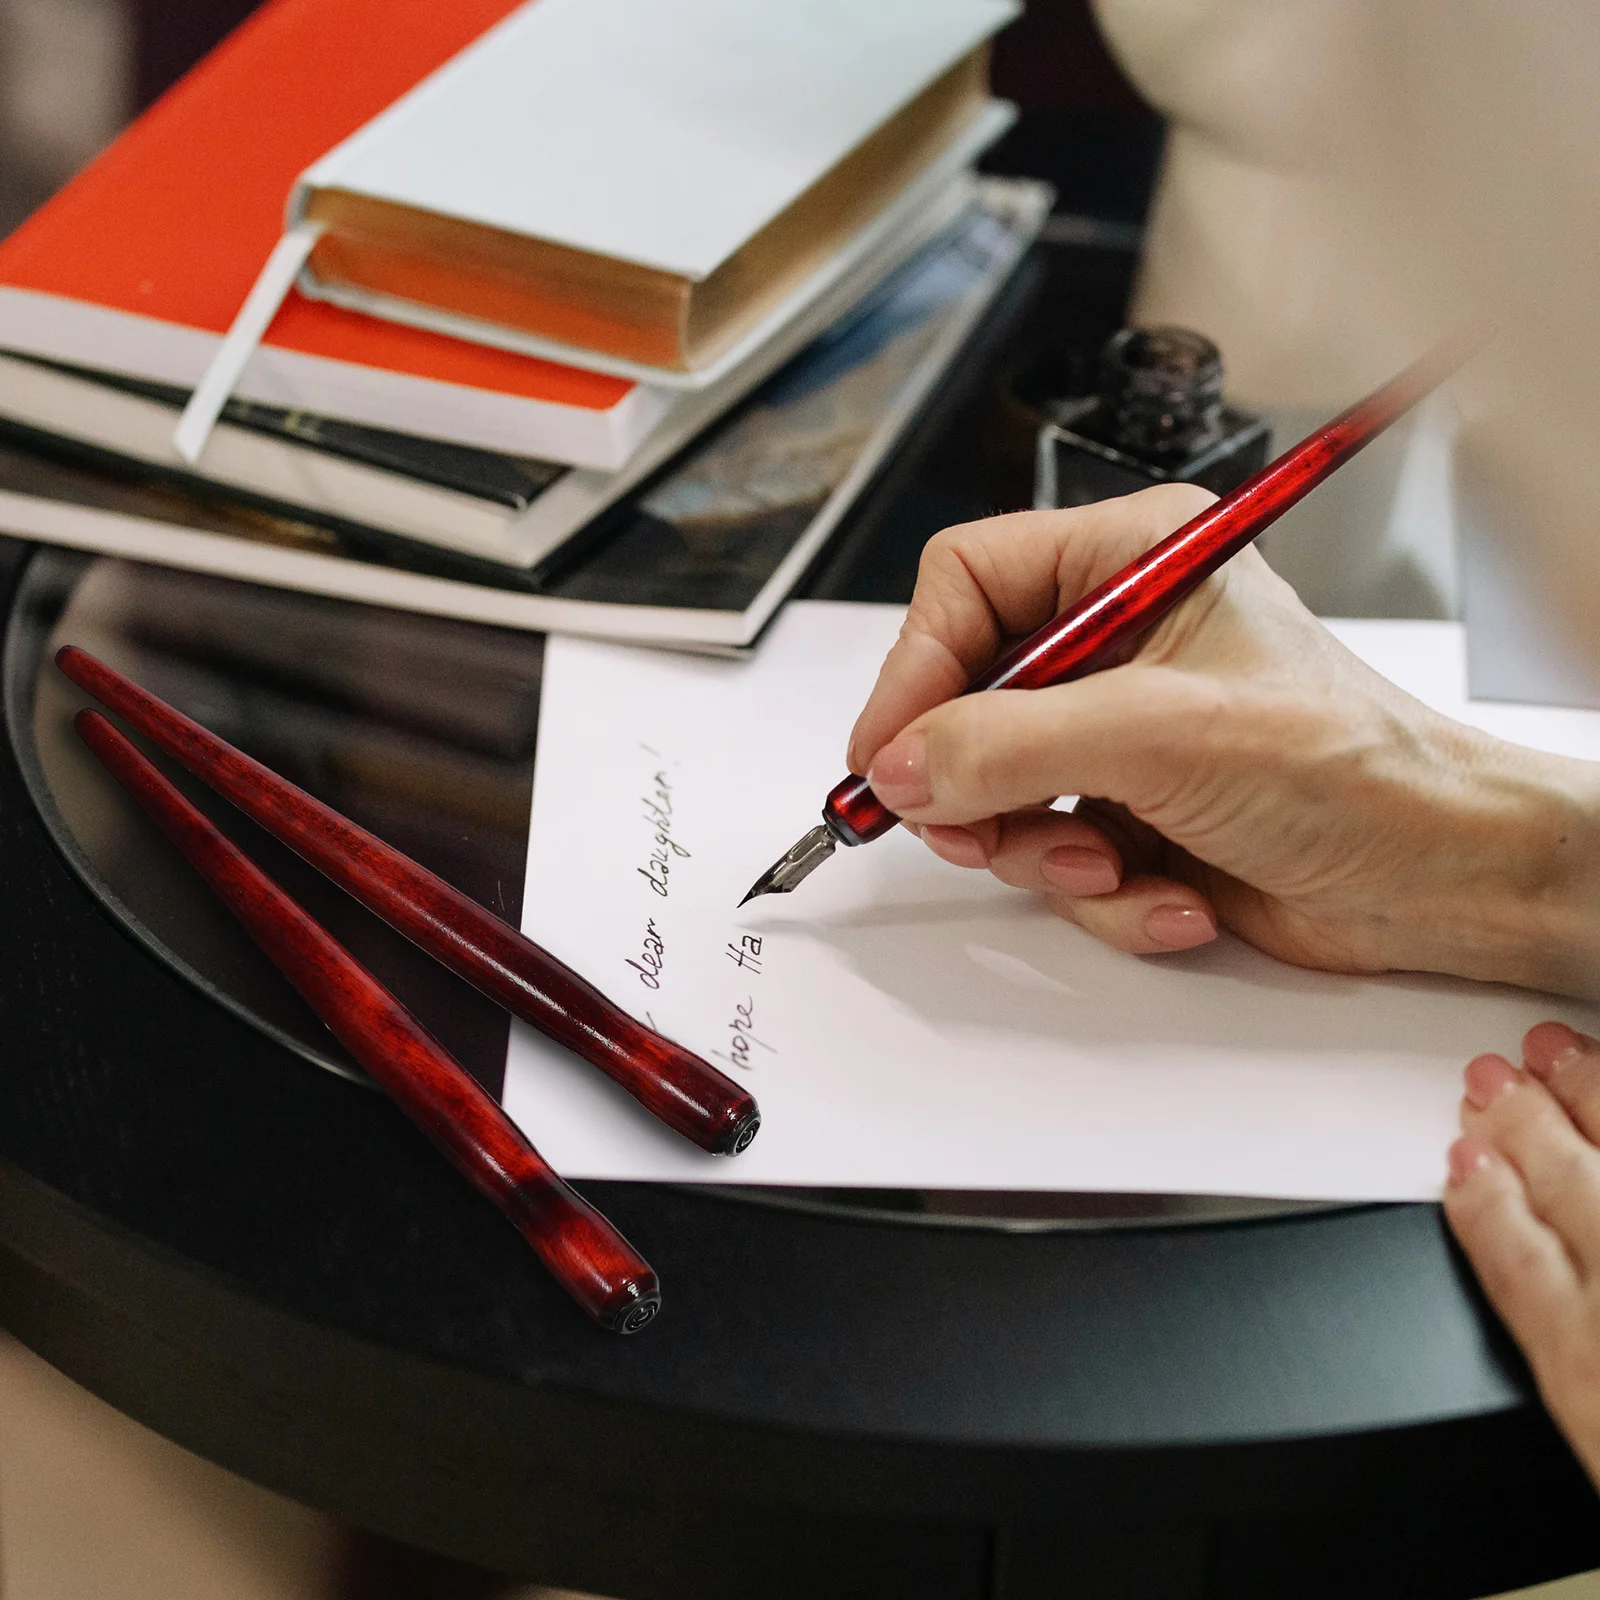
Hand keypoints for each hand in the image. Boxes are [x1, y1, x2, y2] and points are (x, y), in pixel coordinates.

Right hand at [847, 485, 1599, 993]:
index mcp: (1131, 564)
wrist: (1442, 878)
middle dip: (980, 784)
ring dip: (1047, 851)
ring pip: (996, 793)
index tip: (889, 752)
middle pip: (963, 697)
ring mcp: (1115, 734)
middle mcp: (1114, 642)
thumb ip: (1011, 745)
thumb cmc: (1355, 768)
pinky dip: (1101, 894)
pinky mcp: (1126, 814)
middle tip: (984, 829)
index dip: (915, 667)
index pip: (966, 583)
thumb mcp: (1164, 735)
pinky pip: (1050, 855)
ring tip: (1118, 862)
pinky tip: (1174, 894)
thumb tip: (899, 764)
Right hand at [1446, 1026, 1599, 1485]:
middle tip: (1495, 1077)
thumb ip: (1570, 1346)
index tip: (1465, 1155)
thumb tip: (1529, 1269)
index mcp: (1590, 1372)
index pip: (1513, 1258)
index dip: (1481, 1200)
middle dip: (1523, 1123)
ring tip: (1562, 1057)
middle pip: (1567, 1187)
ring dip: (1589, 1095)